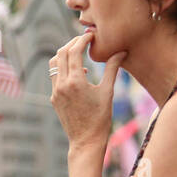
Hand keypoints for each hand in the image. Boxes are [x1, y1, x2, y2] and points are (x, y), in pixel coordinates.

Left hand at [49, 30, 126, 149]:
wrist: (86, 141)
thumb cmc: (101, 118)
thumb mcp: (108, 92)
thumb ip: (112, 69)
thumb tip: (122, 51)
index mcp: (75, 81)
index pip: (73, 51)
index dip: (82, 40)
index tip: (91, 35)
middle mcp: (61, 85)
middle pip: (60, 53)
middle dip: (72, 43)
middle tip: (84, 40)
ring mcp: (55, 92)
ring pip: (54, 64)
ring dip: (64, 55)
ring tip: (79, 52)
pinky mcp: (54, 98)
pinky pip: (55, 77)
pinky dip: (63, 68)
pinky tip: (77, 71)